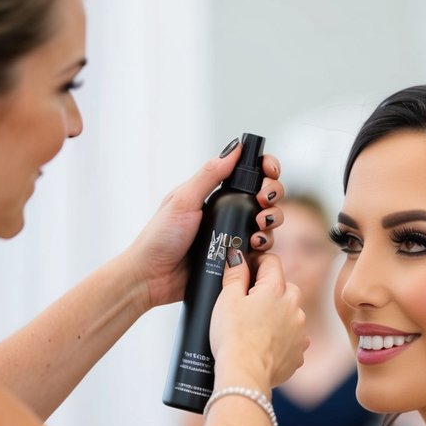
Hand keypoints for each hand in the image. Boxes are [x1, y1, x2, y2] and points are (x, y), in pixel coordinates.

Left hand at [125, 141, 285, 309]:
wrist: (152, 277)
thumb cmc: (160, 237)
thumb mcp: (183, 200)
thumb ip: (209, 175)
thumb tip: (234, 148)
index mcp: (216, 194)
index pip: (249, 175)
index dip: (266, 169)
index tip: (270, 171)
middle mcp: (229, 213)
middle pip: (267, 196)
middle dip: (274, 193)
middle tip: (264, 200)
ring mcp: (235, 235)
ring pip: (269, 222)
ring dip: (273, 219)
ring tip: (260, 225)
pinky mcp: (238, 259)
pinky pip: (262, 250)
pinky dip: (265, 244)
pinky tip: (255, 244)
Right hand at [210, 248, 307, 388]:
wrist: (245, 375)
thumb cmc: (233, 337)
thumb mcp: (227, 300)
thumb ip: (235, 274)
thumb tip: (238, 256)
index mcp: (276, 289)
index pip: (272, 262)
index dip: (257, 262)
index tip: (247, 268)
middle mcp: (294, 307)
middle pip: (285, 287)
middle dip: (270, 291)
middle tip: (249, 304)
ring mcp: (300, 330)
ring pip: (291, 313)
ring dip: (278, 316)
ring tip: (256, 329)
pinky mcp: (300, 351)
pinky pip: (293, 338)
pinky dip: (282, 339)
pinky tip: (265, 346)